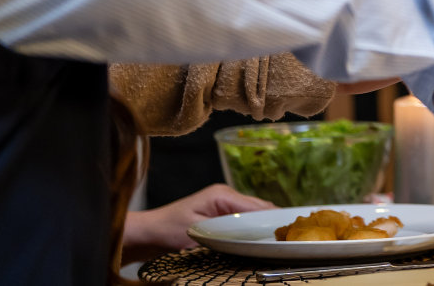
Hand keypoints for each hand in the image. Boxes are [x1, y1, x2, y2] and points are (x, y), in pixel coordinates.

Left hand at [123, 183, 272, 257]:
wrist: (148, 233)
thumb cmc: (168, 230)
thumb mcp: (200, 230)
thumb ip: (229, 228)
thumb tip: (255, 230)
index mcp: (223, 194)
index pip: (257, 205)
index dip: (272, 218)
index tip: (285, 231)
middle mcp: (227, 195)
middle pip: (259, 207)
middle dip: (270, 222)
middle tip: (284, 239)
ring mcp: (224, 204)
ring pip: (254, 213)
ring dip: (262, 225)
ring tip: (274, 240)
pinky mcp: (221, 214)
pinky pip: (244, 219)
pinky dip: (252, 228)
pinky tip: (257, 239)